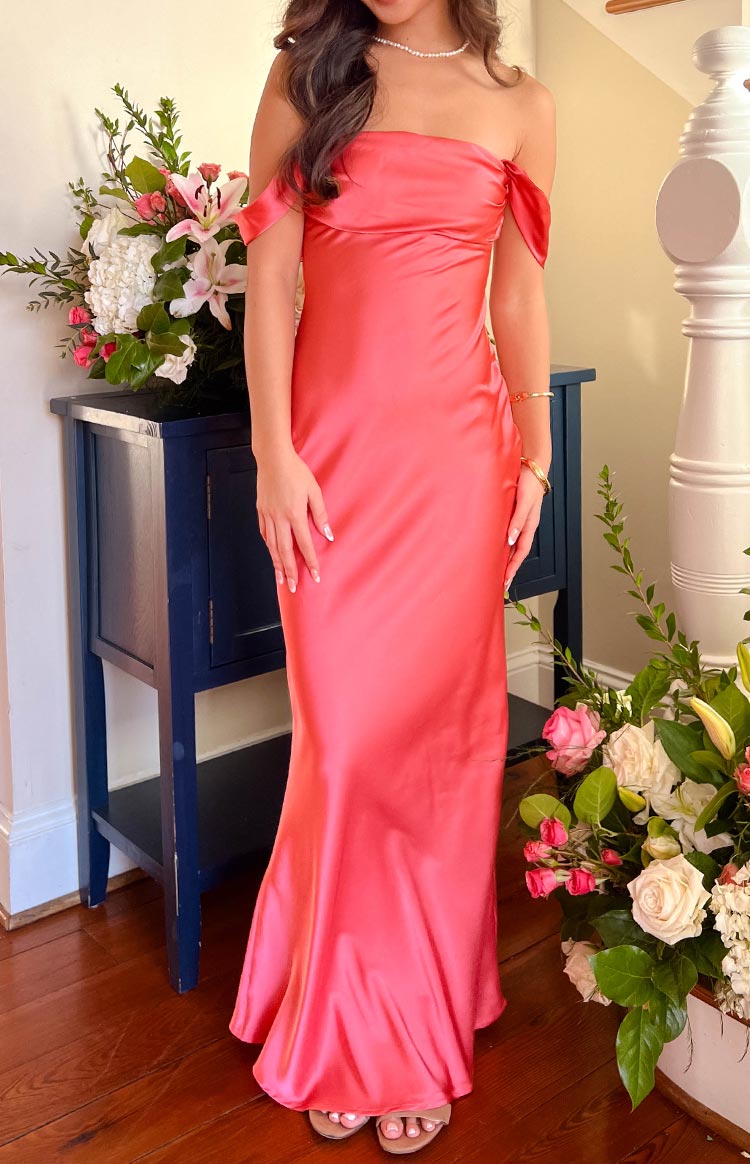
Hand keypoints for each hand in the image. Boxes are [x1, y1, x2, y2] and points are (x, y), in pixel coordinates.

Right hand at [255, 444, 333, 592]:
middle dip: (289, 571)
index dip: (310, 562)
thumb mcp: (314, 490)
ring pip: (272, 546)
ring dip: (277, 564)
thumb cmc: (296, 471)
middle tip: (291, 587)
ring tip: (280, 579)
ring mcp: (268, 515)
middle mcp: (279, 518)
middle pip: (284, 551)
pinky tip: (272, 554)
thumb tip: (328, 534)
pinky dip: (269, 547)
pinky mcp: (261, 511)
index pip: (304, 544)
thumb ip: (321, 514)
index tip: (315, 576)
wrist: (273, 458)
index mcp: (294, 514)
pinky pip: (265, 534)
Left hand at [504, 465, 545, 593]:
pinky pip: (507, 533)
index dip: (513, 567)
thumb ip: (517, 520)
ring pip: (512, 545)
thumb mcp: (524, 501)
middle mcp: (525, 526)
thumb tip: (511, 540)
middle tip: (500, 584)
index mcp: (530, 525)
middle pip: (516, 552)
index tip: (505, 581)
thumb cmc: (529, 482)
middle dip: (509, 568)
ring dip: (505, 558)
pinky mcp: (513, 514)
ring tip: (496, 570)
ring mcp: (519, 521)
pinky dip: (502, 544)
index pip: (520, 552)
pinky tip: (494, 547)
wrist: (531, 466)